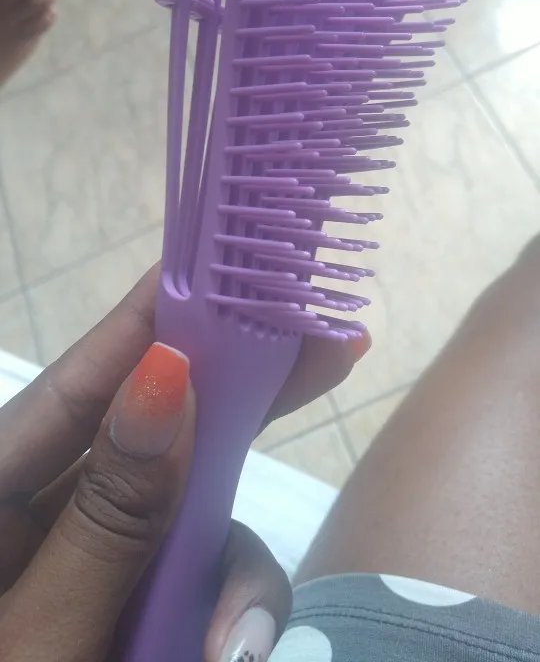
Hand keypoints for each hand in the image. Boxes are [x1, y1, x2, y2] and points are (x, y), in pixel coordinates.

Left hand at [0, 265, 366, 660]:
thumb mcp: (41, 632)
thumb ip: (110, 514)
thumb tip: (170, 378)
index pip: (80, 384)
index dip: (153, 317)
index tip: (230, 263)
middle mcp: (50, 513)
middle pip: (155, 429)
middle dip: (238, 400)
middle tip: (326, 347)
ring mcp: (101, 562)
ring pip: (196, 514)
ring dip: (233, 567)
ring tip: (230, 645)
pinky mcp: (141, 604)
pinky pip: (203, 576)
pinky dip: (230, 605)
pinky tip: (229, 652)